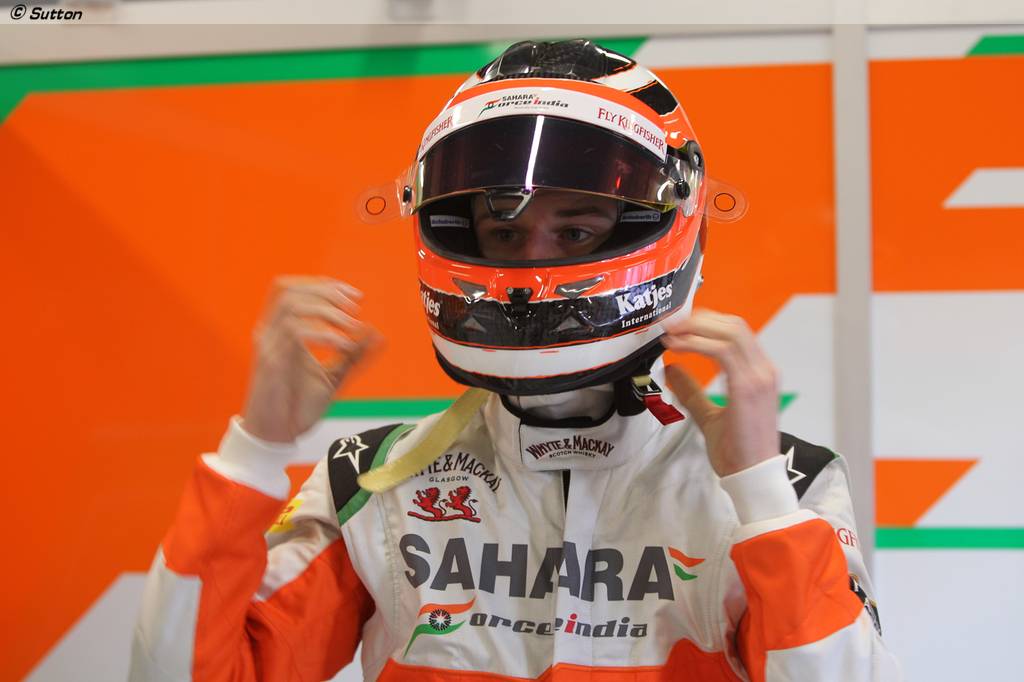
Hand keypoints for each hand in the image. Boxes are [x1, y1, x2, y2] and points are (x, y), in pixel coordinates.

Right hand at [241, 276, 379, 442]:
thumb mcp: (333, 376)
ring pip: (290, 305)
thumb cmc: (299, 408)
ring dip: (325, 309)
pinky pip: (293, 332)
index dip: (325, 285)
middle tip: (355, 308)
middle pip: (288, 289)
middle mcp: (270, 333)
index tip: (356, 297)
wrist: (278, 437)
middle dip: (326, 292)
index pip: (293, 289)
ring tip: (350, 326)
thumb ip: (352, 354)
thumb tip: (375, 332)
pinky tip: (341, 345)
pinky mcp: (269, 361)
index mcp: (281, 332)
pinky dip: (322, 333)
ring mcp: (268, 345)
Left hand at [661, 309, 778, 476]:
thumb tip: (671, 370)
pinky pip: (723, 352)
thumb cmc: (738, 452)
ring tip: (671, 333)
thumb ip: (692, 391)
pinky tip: (678, 347)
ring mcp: (758, 377)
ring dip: (696, 327)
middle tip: (670, 324)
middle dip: (699, 319)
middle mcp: (762, 370)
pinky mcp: (748, 387)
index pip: (735, 332)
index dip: (706, 322)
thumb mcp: (709, 415)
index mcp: (758, 373)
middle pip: (733, 325)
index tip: (679, 325)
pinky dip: (697, 343)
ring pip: (730, 332)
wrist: (752, 476)